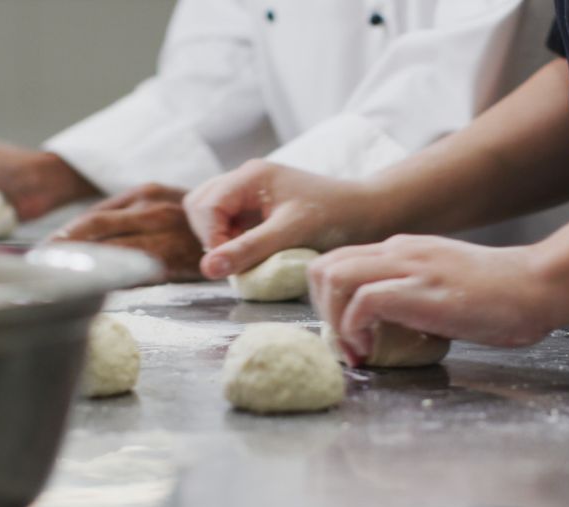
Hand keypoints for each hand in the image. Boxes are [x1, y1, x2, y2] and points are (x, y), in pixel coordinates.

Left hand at [51, 184, 203, 282]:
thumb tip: (83, 239)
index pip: (93, 214)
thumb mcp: (164, 208)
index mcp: (144, 193)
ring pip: (111, 247)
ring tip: (59, 278)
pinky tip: (96, 285)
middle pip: (94, 226)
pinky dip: (113, 276)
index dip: (65, 233)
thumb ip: (130, 218)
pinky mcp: (173, 254)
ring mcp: (164, 229)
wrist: (245, 230)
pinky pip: (135, 267)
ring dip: (82, 263)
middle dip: (64, 246)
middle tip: (41, 265)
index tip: (44, 250)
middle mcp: (152, 205)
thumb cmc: (197, 228)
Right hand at [184, 160, 380, 278]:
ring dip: (219, 239)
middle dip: (211, 236)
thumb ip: (248, 250)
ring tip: (245, 258)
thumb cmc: (335, 219)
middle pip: (200, 205)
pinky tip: (254, 254)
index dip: (211, 238)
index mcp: (251, 176)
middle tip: (236, 261)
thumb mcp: (291, 235)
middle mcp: (246, 179)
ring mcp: (250, 194)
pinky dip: (232, 241)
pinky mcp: (257, 210)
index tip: (229, 265)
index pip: (205, 205)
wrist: (369, 215)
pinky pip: (227, 223)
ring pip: (210, 214)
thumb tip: (207, 269)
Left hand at [308, 235, 559, 363]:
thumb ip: (410, 297)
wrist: (539, 285)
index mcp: (400, 250)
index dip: (327, 302)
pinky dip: (355, 328)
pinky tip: (370, 350)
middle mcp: (398, 251)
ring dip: (333, 320)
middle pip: (322, 266)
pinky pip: (364, 299)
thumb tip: (382, 329)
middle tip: (344, 343)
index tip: (345, 335)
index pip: (336, 262)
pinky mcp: (422, 289)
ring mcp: (409, 266)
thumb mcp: (441, 287)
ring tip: (355, 349)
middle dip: (320, 311)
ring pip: (333, 276)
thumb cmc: (499, 297)